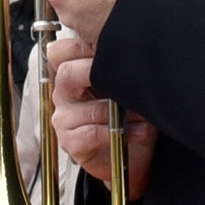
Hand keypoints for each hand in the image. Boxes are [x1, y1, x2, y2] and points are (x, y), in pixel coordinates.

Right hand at [46, 33, 154, 191]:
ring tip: (143, 113)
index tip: (108, 48)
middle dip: (98, 72)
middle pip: (67, 72)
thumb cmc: (130, 116)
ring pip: (88, 107)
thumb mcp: (125, 85)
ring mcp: (64, 117)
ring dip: (120, 112)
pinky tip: (137, 132)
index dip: (82, 47)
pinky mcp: (70, 142)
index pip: (61, 52)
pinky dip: (117, 132)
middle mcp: (64, 93)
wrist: (135, 157)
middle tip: (125, 77)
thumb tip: (131, 47)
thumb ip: (118, 66)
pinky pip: (91, 133)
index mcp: (72, 73)